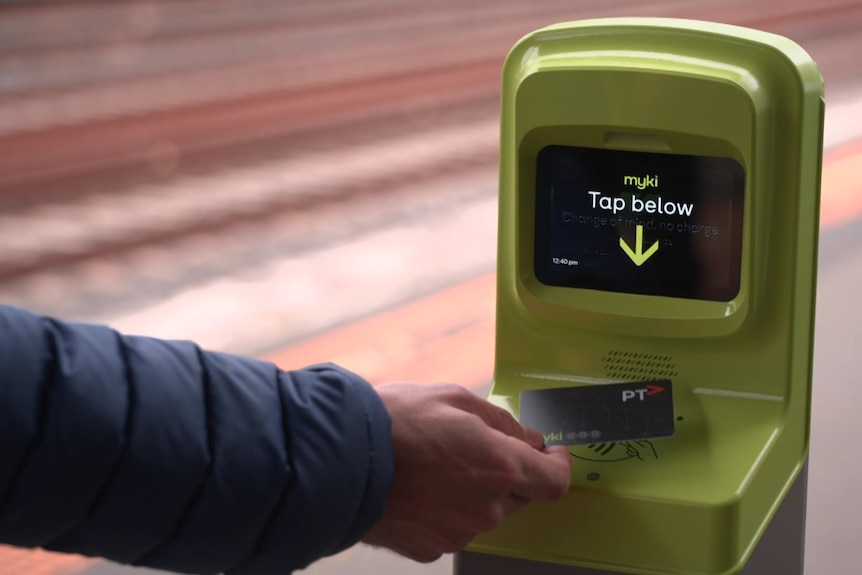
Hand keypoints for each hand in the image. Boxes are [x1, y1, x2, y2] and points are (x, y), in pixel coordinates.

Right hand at [362, 383, 570, 562]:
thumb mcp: (455, 398)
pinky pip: (452, 526)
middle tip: (471, 446)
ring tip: (432, 464)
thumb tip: (526, 438)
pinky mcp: (431, 548)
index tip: (551, 454)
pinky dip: (444, 509)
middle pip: (517, 495)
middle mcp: (487, 507)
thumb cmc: (395, 421)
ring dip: (472, 491)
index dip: (558, 466)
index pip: (555, 481)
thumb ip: (501, 422)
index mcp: (500, 467)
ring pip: (483, 512)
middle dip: (506, 472)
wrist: (339, 460)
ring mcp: (459, 532)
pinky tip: (418, 487)